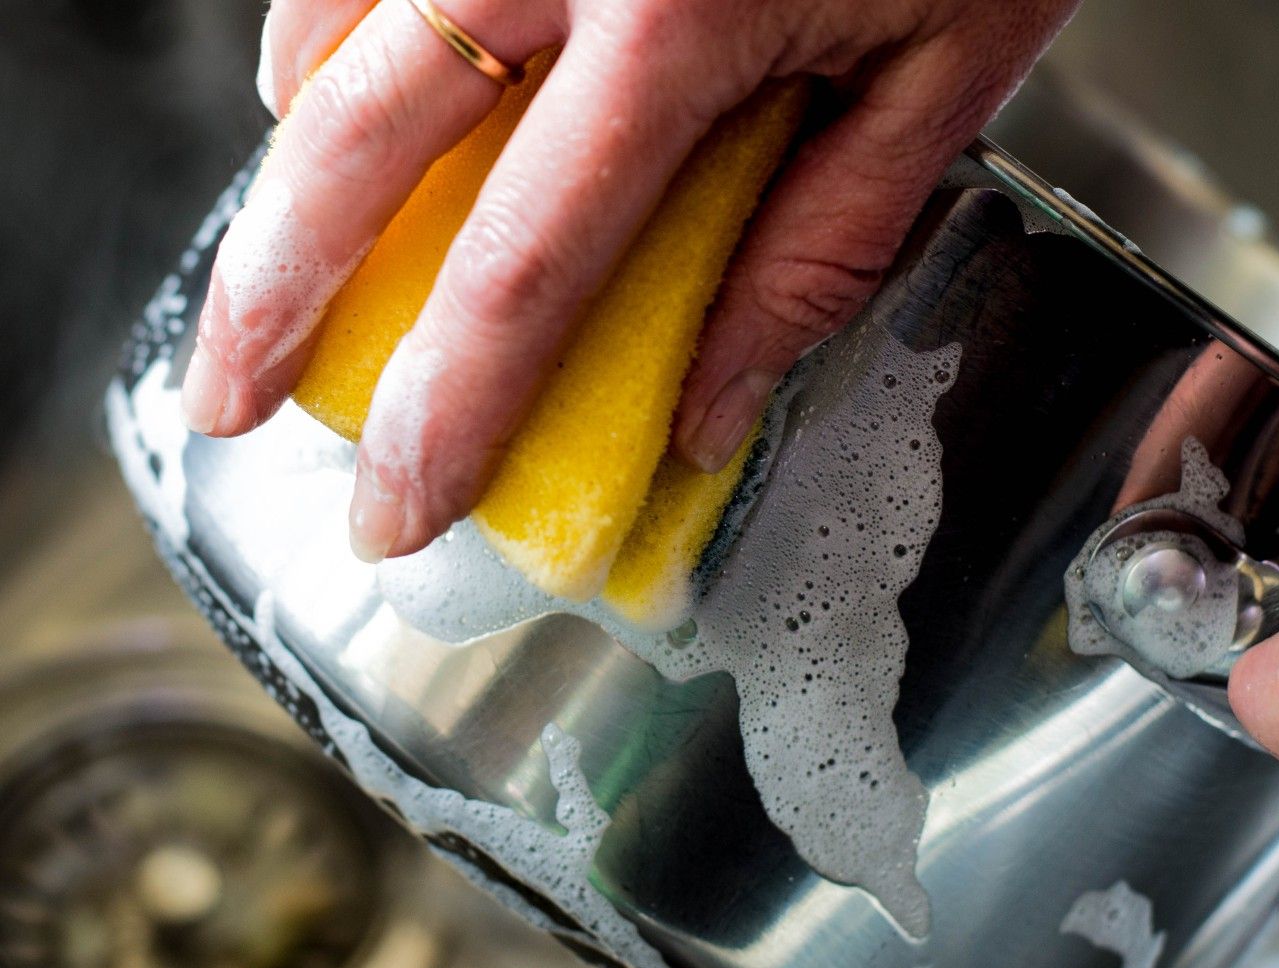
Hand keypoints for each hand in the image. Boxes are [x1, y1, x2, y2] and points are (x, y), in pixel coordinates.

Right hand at [187, 0, 1077, 557]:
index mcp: (675, 22)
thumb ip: (818, 248)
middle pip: (360, 144)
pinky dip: (333, 40)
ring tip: (290, 263)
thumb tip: (707, 412)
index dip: (446, 408)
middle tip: (231, 398)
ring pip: (333, 32)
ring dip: (296, 162)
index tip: (400, 501)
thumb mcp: (938, 81)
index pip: (523, 268)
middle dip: (271, 294)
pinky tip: (352, 97)